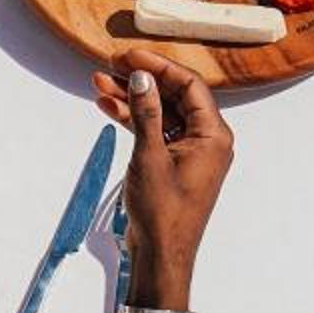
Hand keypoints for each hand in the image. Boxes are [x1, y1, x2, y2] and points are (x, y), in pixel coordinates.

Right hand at [91, 54, 233, 312]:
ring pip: (160, 113)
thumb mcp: (150, 156)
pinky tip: (108, 106)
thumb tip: (141, 78)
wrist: (160, 256)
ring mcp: (190, 153)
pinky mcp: (173, 164)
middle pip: (173, 96)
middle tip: (112, 66)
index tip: (130, 56)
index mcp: (213, 136)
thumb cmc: (163, 214)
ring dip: (132, 98)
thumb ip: (146, 112)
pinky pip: (155, 131)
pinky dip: (133, 119)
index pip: (189, 85)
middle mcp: (206, 141)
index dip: (158, 66)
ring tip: (99, 83)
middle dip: (141, 80)